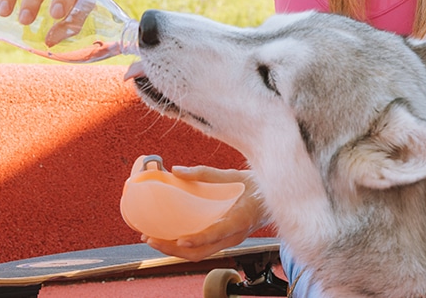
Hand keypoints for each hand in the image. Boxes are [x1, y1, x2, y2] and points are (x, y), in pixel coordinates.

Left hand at [142, 166, 268, 261]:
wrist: (275, 197)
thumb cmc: (256, 185)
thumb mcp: (233, 175)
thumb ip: (204, 173)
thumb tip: (176, 171)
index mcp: (241, 218)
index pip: (218, 233)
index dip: (199, 239)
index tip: (181, 239)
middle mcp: (235, 235)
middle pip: (202, 252)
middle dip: (173, 249)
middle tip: (151, 238)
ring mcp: (229, 240)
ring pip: (199, 254)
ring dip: (174, 250)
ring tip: (152, 239)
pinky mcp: (224, 240)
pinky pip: (202, 249)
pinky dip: (183, 246)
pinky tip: (168, 237)